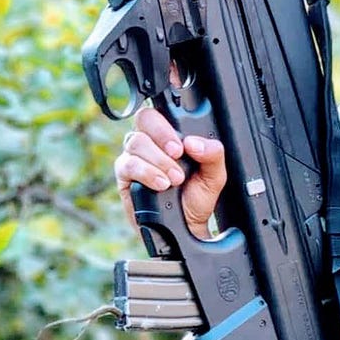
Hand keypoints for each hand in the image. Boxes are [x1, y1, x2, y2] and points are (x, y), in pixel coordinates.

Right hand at [114, 107, 226, 238]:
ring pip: (135, 141)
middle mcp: (150, 142)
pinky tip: (160, 184)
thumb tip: (194, 143)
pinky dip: (146, 173)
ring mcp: (135, 157)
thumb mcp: (214, 175)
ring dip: (158, 160)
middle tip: (178, 155)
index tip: (182, 146)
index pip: (162, 113)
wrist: (187, 226)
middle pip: (144, 119)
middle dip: (162, 136)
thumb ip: (212, 153)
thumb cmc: (197, 198)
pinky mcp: (124, 175)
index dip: (168, 124)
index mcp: (171, 137)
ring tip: (174, 179)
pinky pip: (128, 164)